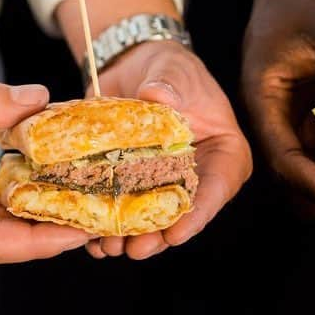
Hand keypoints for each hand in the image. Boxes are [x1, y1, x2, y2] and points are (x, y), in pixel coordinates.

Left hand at [84, 40, 251, 259]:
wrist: (133, 65)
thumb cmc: (167, 66)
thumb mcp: (173, 70)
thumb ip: (170, 84)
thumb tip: (159, 96)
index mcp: (223, 153)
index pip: (216, 189)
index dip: (197, 215)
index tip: (176, 233)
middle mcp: (196, 176)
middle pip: (182, 215)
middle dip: (158, 236)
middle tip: (137, 249)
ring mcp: (164, 184)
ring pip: (150, 221)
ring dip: (130, 237)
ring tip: (109, 246)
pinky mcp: (134, 185)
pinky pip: (123, 212)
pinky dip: (107, 226)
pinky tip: (91, 238)